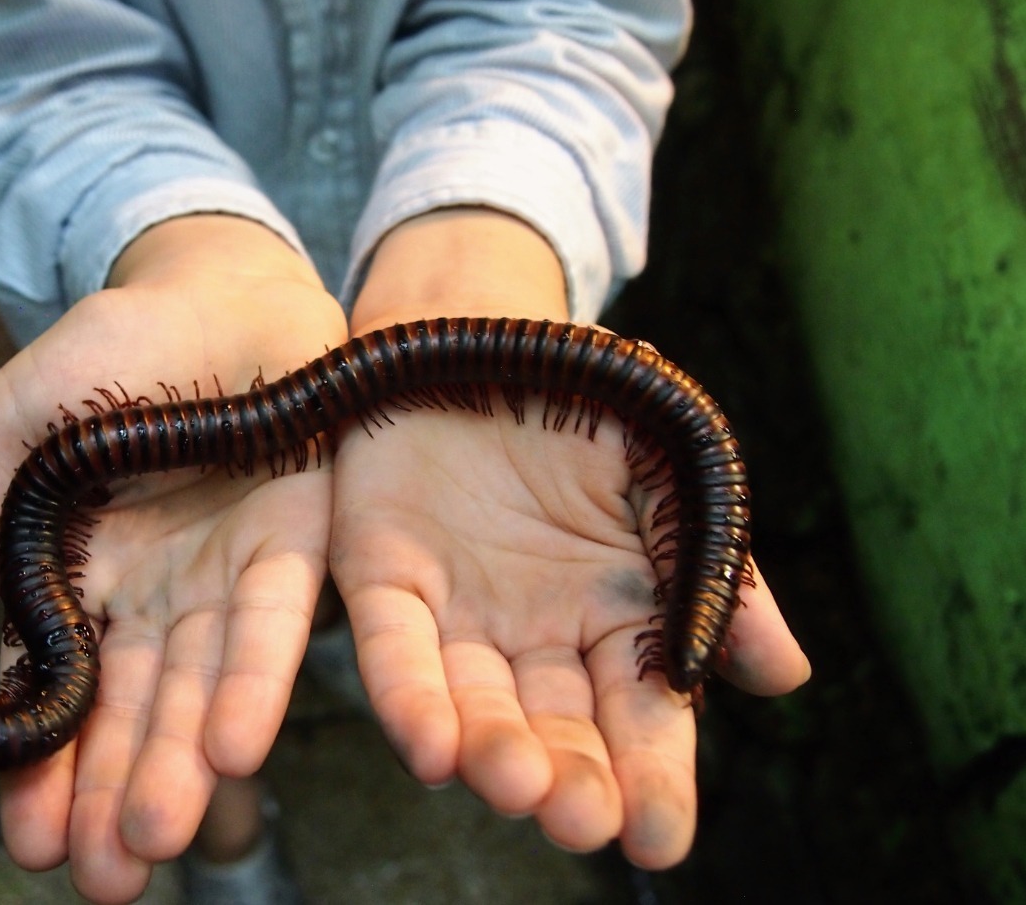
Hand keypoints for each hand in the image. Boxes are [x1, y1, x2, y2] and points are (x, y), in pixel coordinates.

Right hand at [0, 217, 346, 902]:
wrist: (216, 284)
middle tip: (105, 880)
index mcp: (82, 574)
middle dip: (116, 794)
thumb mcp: (18, 424)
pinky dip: (252, 680)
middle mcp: (157, 594)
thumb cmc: (109, 348)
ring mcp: (227, 574)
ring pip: (202, 687)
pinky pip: (274, 621)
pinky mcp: (298, 544)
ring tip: (162, 839)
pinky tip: (234, 748)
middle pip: (134, 711)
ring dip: (181, 763)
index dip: (44, 765)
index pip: (57, 689)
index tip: (30, 842)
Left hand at [330, 209, 809, 868]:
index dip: (653, 778)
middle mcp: (536, 636)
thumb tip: (781, 676)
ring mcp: (459, 614)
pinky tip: (430, 744)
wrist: (492, 329)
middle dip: (568, 777)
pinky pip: (394, 647)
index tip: (661, 838)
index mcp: (617, 620)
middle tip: (579, 820)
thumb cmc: (595, 406)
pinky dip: (410, 695)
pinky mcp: (385, 580)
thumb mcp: (676, 473)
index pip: (642, 718)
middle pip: (555, 728)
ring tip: (513, 785)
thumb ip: (716, 571)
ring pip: (473, 704)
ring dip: (490, 749)